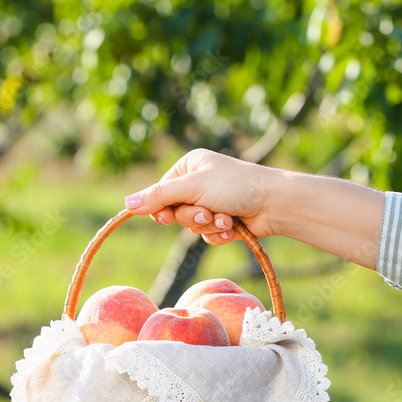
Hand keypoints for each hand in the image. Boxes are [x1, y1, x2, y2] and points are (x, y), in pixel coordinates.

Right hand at [123, 149, 277, 244]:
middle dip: (193, 218)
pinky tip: (234, 228)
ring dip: (209, 226)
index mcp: (189, 165)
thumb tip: (126, 204)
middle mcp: (198, 182)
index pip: (160, 193)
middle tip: (207, 214)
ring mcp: (212, 201)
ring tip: (227, 219)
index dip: (163, 209)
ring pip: (192, 226)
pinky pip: (208, 235)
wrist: (275, 204)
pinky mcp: (224, 220)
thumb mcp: (192, 188)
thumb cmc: (236, 186)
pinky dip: (219, 234)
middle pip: (175, 212)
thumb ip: (158, 197)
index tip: (169, 217)